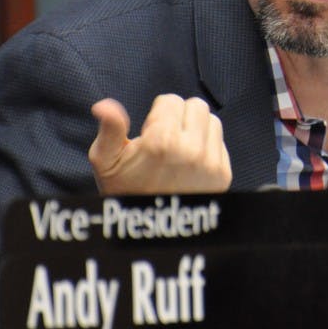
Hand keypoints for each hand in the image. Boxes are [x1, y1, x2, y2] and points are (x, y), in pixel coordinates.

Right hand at [88, 94, 231, 194]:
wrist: (150, 228)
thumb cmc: (126, 191)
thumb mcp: (106, 161)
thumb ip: (110, 129)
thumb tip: (104, 106)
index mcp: (162, 141)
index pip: (171, 100)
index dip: (157, 115)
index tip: (150, 135)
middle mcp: (191, 150)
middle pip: (196, 106)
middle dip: (180, 117)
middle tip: (166, 140)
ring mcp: (211, 163)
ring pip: (212, 121)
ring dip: (197, 130)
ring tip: (179, 150)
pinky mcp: (223, 175)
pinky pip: (221, 143)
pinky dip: (207, 147)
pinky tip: (190, 163)